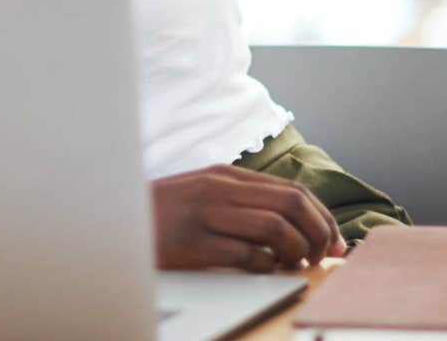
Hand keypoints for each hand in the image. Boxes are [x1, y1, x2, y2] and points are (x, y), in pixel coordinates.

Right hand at [150, 165, 347, 271]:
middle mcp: (218, 189)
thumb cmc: (162, 214)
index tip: (335, 241)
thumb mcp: (202, 193)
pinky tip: (264, 271)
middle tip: (322, 256)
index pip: (292, 190)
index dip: (323, 217)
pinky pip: (246, 256)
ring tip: (295, 265)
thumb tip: (291, 220)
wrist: (111, 220)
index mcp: (225, 176)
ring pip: (275, 228)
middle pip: (291, 204)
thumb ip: (240, 198)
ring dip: (296, 252)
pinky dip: (265, 267)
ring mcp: (205, 215)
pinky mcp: (193, 244)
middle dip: (319, 233)